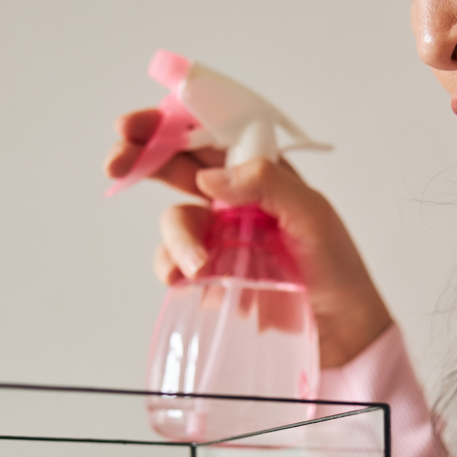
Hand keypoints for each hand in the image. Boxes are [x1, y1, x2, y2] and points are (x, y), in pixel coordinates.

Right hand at [106, 112, 393, 368]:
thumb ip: (266, 184)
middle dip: (141, 159)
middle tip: (116, 164)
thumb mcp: (313, 214)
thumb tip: (210, 177)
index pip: (208, 133)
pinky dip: (171, 268)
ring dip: (175, 238)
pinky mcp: (210, 273)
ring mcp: (218, 236)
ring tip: (198, 267)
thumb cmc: (336, 268)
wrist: (341, 332)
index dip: (170, 124)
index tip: (137, 127)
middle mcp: (234, 197)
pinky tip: (185, 280)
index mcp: (260, 170)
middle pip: (175, 165)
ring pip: (175, 220)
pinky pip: (174, 263)